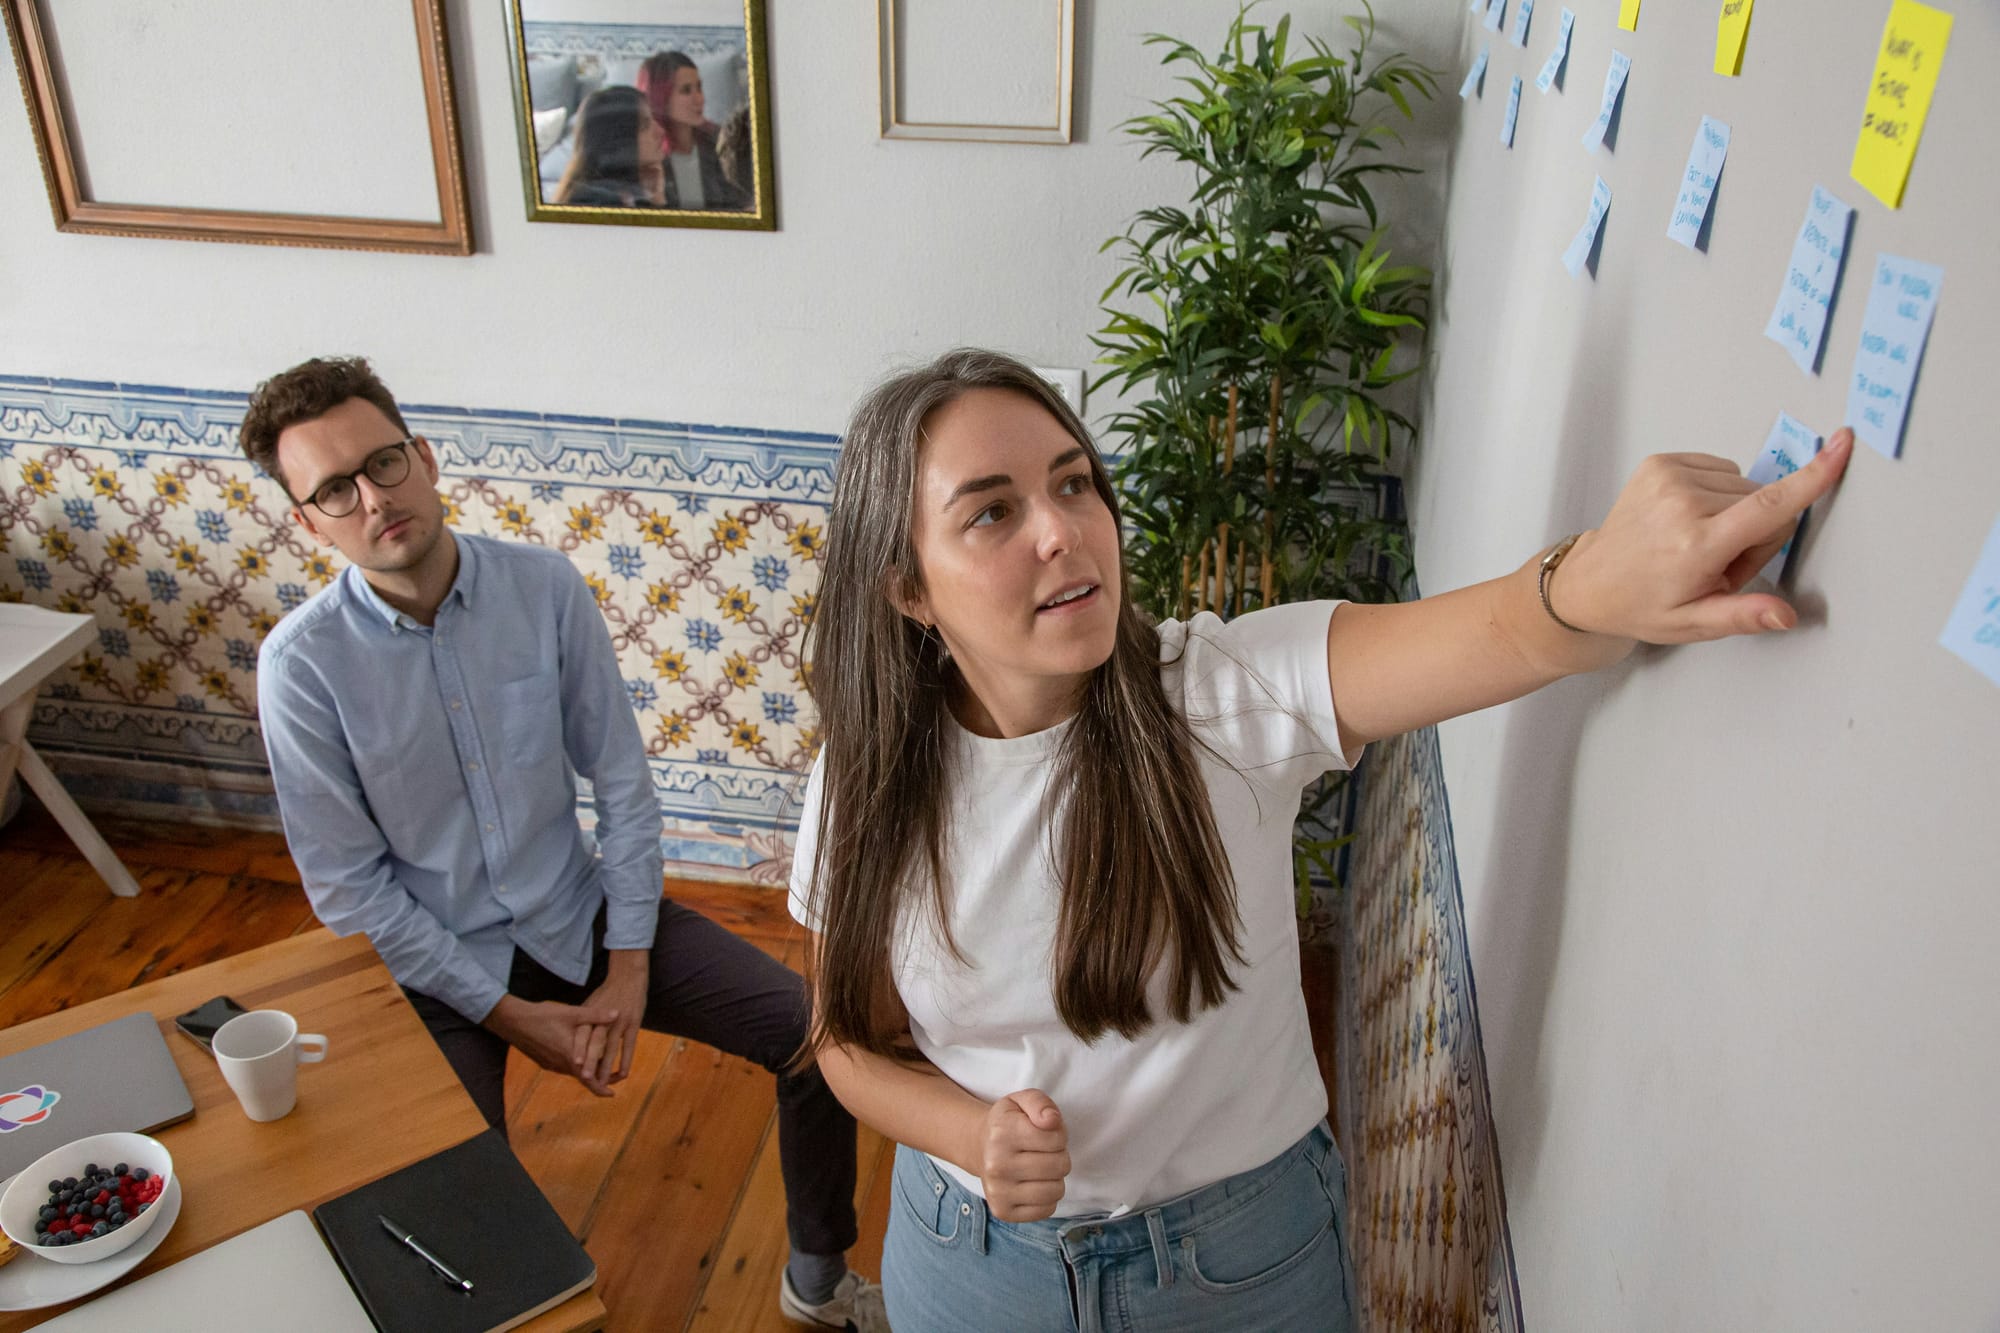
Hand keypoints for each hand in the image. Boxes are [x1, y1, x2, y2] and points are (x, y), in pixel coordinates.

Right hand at [483, 995, 620, 1095]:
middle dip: (599, 1079)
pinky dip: (576, 1066)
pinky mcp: (544, 1061)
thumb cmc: (542, 1016)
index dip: (601, 1088)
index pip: (589, 1079)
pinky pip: (564, 1067)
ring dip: (587, 1072)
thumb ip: (595, 1015)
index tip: (613, 1094)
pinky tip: (581, 1056)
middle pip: (583, 1078)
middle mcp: (560, 1064)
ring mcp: (551, 1064)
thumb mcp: (572, 1013)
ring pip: (573, 1072)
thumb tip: (617, 1013)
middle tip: (615, 1078)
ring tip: (602, 1067)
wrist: (512, 1021)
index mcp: (570, 1056)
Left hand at [578, 950, 647, 1087]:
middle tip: (585, 1078)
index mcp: (590, 1014)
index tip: (574, 1063)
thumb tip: (570, 1042)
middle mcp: (604, 1018)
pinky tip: (623, 1074)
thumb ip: (582, 1023)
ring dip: (608, 1066)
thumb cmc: (606, 993)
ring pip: (612, 1047)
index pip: (583, 1033)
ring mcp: (620, 1021)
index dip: (579, 1048)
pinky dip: (626, 1060)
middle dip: (591, 1061)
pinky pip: (629, 1045)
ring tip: (603, 1083)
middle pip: (597, 1042)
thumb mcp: (590, 1004)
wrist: (628, 976)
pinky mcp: (634, 1023)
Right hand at [976, 1090, 1069, 1221]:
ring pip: (1056, 1191)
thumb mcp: (1021, 1100)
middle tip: (1043, 1151)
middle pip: (1059, 1166)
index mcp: (1002, 1133)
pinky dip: (1047, 1198)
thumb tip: (1051, 1120)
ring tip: (1040, 1167)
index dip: (1059, 1134)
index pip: (1056, 1139)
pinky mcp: (1003, 1211)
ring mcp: (997, 1191)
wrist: (979, 1147)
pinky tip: (1033, 1184)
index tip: (1044, 1133)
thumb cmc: (1008, 1123)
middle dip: (1059, 1156)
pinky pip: (1047, 1210)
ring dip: (1055, 1178)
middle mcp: (996, 1164)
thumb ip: (1040, 1103)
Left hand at [1556, 429, 1852, 642]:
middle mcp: (1683, 503)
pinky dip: (1715, 492)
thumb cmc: (1644, 604)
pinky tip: (1687, 518)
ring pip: (1744, 485)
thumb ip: (1744, 615)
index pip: (1769, 507)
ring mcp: (1668, 477)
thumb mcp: (1695, 623)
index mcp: (1696, 543)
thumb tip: (1785, 616)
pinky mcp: (1659, 463)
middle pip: (1765, 503)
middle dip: (1758, 534)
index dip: (1812, 478)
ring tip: (1698, 543)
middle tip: (1718, 564)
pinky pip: (1719, 469)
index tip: (1842, 447)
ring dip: (1735, 513)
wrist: (1589, 583)